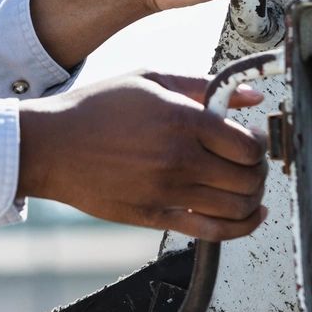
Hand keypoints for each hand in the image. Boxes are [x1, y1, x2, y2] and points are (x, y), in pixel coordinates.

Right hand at [16, 73, 270, 239]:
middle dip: (259, 170)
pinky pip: (213, 232)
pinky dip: (241, 227)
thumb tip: (252, 95)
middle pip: (249, 178)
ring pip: (238, 207)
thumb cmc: (96, 108)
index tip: (252, 138)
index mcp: (182, 121)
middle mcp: (180, 160)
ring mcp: (168, 193)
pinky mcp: (155, 217)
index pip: (248, 145)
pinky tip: (249, 216)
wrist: (52, 146)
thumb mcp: (150, 80)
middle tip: (250, 162)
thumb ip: (204, 86)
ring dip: (253, 197)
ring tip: (245, 185)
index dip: (259, 143)